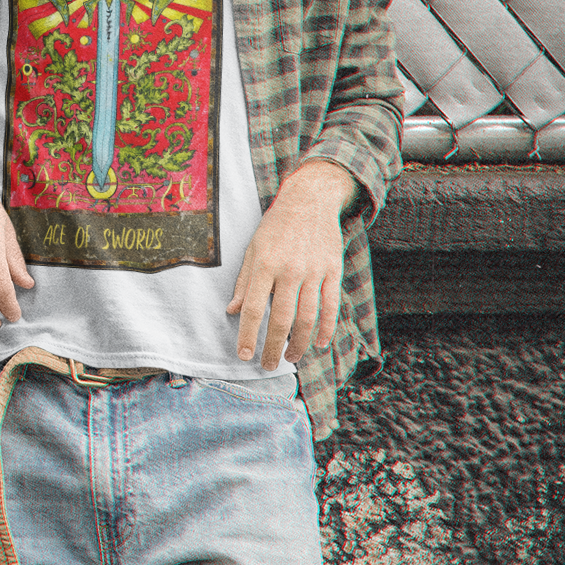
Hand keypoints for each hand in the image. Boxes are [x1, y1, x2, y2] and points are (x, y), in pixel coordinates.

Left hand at [228, 159, 356, 368]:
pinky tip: (320, 343)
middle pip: (282, 319)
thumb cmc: (276, 226)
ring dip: (299, 344)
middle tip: (268, 365)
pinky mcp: (332, 270)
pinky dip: (327, 328)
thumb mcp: (252, 249)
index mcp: (265, 265)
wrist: (310, 199)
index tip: (244, 355)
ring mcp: (313, 271)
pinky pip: (331, 305)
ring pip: (308, 317)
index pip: (254, 309)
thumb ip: (244, 282)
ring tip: (290, 357)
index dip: (248, 335)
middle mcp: (289, 270)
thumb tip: (233, 311)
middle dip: (273, 347)